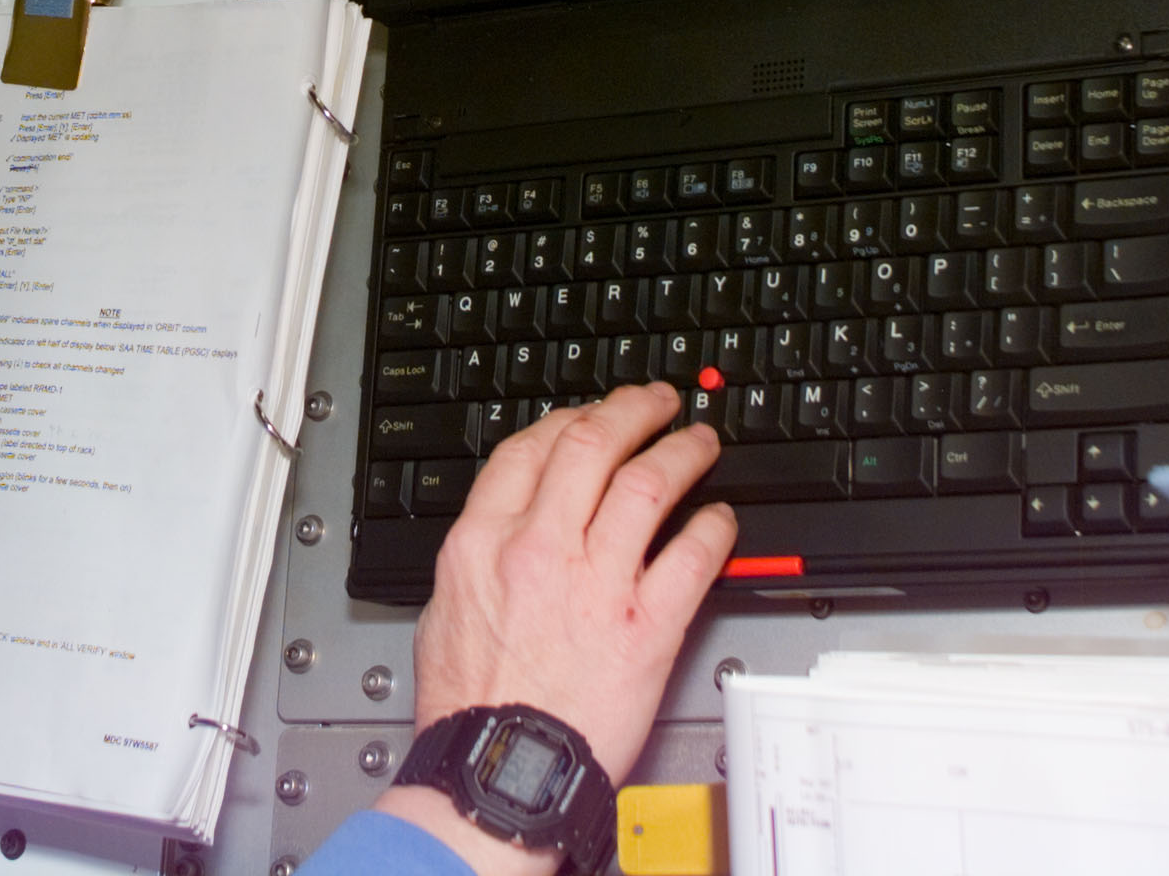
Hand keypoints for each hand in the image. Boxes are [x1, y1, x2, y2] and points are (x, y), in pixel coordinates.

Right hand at [375, 384, 735, 873]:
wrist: (503, 765)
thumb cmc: (473, 704)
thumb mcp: (447, 607)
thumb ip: (482, 554)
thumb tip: (509, 522)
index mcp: (484, 542)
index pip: (531, 449)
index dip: (569, 418)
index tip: (591, 416)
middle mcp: (541, 550)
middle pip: (592, 446)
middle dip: (631, 411)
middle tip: (657, 403)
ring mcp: (598, 584)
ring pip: (648, 486)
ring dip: (681, 452)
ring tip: (700, 442)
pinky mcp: (647, 626)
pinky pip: (691, 557)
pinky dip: (713, 527)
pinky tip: (721, 517)